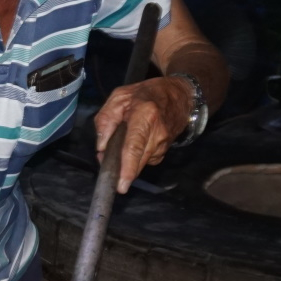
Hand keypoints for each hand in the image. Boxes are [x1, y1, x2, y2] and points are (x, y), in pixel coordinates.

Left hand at [93, 75, 192, 192]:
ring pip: (140, 163)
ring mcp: (164, 143)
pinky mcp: (164, 151)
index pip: (135, 147)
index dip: (127, 168)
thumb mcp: (119, 97)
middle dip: (120, 168)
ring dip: (126, 161)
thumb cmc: (146, 94)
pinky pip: (145, 161)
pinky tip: (134, 144)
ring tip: (120, 144)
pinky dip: (135, 158)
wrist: (179, 95)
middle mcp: (157, 132)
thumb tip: (101, 147)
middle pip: (137, 160)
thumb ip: (105, 120)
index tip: (121, 186)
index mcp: (145, 115)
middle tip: (106, 160)